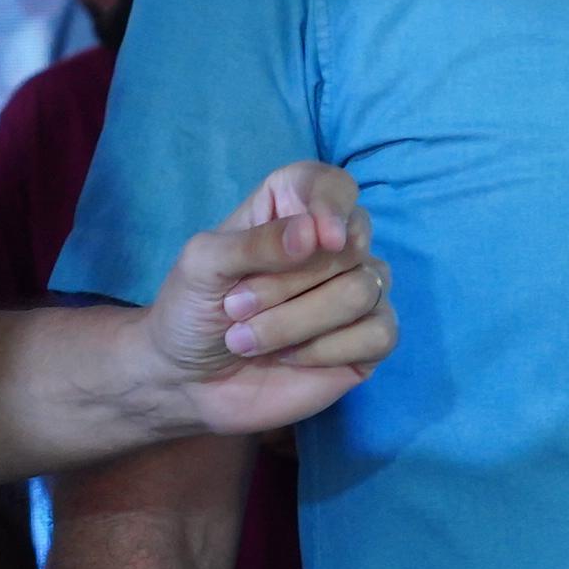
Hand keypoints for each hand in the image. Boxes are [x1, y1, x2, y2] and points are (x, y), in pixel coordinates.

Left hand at [141, 163, 392, 436]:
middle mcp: (331, 246)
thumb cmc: (192, 309)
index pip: (334, 186)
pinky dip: (327, 350)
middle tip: (235, 307)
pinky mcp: (366, 341)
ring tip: (246, 339)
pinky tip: (291, 357)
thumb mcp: (204, 265)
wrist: (189, 382)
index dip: (333, 205)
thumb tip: (314, 233)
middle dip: (286, 284)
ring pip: (363, 290)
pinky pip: (380, 334)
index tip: (322, 236)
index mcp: (290, 210)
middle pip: (349, 246)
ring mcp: (354, 293)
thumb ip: (256, 243)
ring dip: (297, 321)